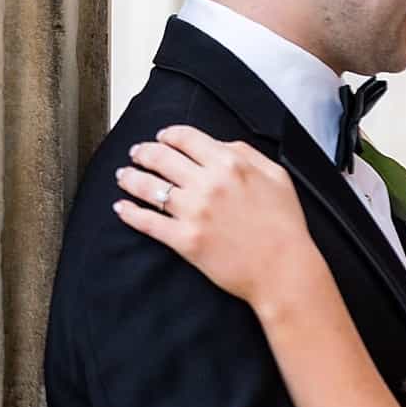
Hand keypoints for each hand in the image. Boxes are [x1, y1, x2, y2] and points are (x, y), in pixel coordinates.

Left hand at [113, 127, 315, 310]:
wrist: (284, 271)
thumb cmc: (284, 225)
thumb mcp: (276, 175)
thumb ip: (246, 153)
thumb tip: (219, 144)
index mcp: (229, 163)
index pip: (186, 137)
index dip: (168, 135)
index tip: (161, 138)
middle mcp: (207, 183)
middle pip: (161, 157)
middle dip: (144, 152)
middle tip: (136, 153)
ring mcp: (194, 212)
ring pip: (150, 187)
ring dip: (131, 178)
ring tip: (123, 175)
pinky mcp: (185, 241)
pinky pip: (149, 222)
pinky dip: (130, 213)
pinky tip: (121, 208)